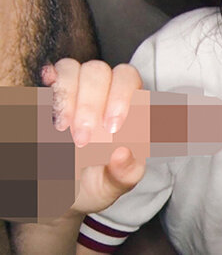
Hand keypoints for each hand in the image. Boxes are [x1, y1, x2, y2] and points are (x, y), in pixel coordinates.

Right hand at [42, 59, 145, 214]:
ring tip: (62, 129)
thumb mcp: (113, 186)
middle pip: (100, 71)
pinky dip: (52, 79)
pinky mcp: (53, 96)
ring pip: (74, 69)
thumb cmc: (97, 183)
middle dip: (90, 104)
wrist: (64, 194)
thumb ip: (125, 173)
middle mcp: (105, 93)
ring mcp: (77, 92)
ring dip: (67, 96)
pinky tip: (49, 88)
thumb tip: (123, 152)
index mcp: (129, 109)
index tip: (110, 129)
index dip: (121, 98)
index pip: (130, 81)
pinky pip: (53, 74)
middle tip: (82, 140)